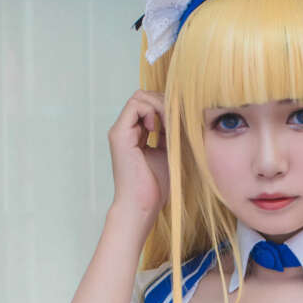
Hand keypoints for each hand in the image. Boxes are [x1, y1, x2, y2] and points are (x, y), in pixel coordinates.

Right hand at [108, 89, 169, 227]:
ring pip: (139, 97)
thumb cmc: (156, 186)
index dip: (166, 107)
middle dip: (164, 102)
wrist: (142, 205)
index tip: (179, 122)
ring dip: (159, 105)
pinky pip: (135, 105)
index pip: (149, 105)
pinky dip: (152, 111)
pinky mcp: (119, 134)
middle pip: (144, 96)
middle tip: (176, 120)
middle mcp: (126, 130)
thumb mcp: (168, 153)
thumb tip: (184, 115)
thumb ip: (171, 134)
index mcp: (136, 135)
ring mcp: (120, 131)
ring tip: (168, 125)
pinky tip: (158, 129)